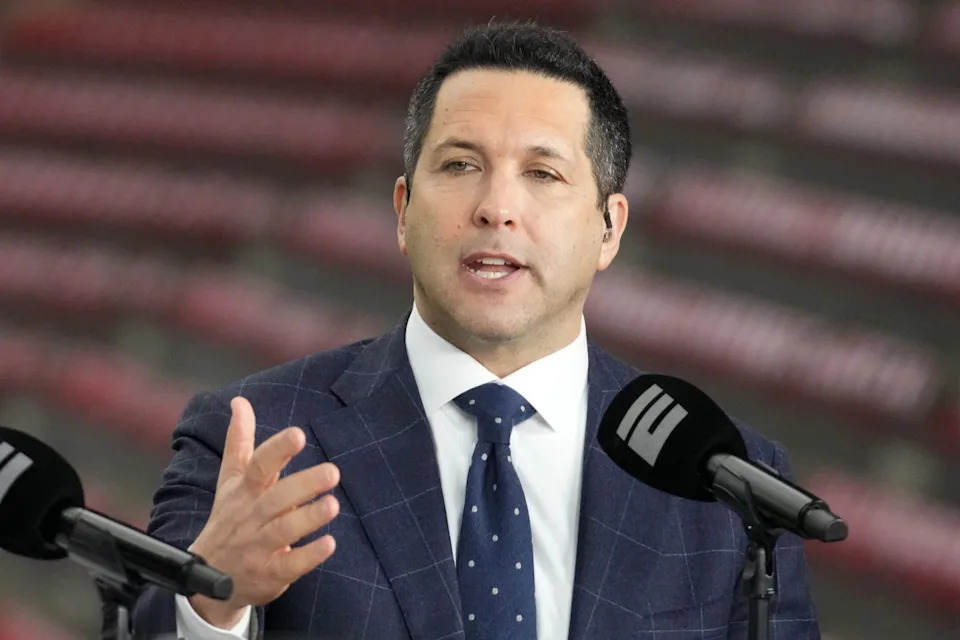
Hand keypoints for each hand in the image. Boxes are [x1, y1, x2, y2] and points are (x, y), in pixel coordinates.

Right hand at [188, 396, 339, 628]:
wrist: (206, 583)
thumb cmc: (229, 521)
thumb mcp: (230, 482)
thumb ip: (239, 442)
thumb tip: (240, 402)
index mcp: (244, 491)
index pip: (258, 466)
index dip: (278, 450)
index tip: (298, 435)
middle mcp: (250, 516)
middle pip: (276, 497)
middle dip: (304, 484)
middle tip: (333, 472)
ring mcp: (258, 546)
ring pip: (284, 530)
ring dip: (309, 517)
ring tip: (333, 504)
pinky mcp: (269, 574)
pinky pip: (290, 565)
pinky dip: (309, 555)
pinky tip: (329, 544)